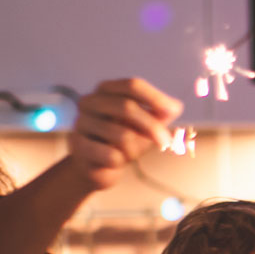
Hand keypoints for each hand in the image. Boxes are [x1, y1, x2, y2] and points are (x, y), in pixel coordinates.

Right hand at [66, 78, 183, 191]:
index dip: (155, 98)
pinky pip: (112, 155)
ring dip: (134, 150)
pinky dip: (120, 162)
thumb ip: (161, 114)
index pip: (133, 85)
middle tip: (166, 142)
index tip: (174, 112)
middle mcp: (90, 101)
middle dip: (152, 127)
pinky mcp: (78, 146)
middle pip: (127, 107)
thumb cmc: (123, 141)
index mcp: (106, 90)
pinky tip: (113, 162)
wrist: (96, 168)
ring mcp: (81, 123)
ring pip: (122, 135)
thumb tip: (176, 107)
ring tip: (128, 154)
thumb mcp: (146, 125)